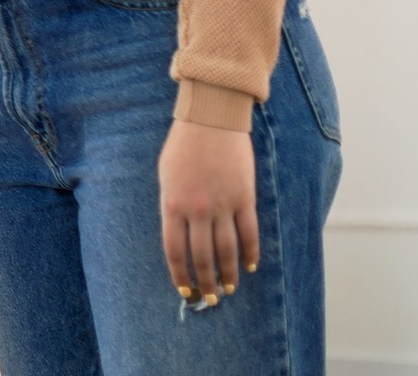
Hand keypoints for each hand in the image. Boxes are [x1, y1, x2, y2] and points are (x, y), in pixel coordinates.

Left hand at [158, 118, 259, 306]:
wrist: (211, 120)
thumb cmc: (183, 145)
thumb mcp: (166, 175)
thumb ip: (172, 205)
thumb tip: (180, 234)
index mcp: (172, 204)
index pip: (175, 250)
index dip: (180, 274)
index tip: (185, 290)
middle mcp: (197, 209)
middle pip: (202, 257)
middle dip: (207, 282)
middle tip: (211, 298)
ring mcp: (223, 205)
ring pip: (227, 250)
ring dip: (229, 274)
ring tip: (230, 289)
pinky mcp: (245, 198)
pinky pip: (249, 233)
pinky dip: (251, 253)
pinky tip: (250, 266)